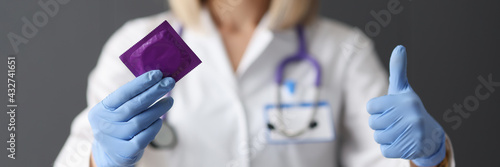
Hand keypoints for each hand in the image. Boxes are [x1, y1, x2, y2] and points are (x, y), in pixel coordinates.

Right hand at [88, 70, 174, 166]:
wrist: (110, 154)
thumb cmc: (118, 125)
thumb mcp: (117, 111)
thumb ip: (131, 98)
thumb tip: (156, 79)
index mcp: (101, 110)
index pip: (122, 93)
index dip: (141, 83)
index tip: (157, 74)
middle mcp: (104, 125)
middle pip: (133, 106)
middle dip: (154, 92)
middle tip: (169, 83)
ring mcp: (113, 140)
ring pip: (140, 121)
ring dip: (158, 109)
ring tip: (169, 101)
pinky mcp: (125, 153)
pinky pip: (144, 138)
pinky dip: (154, 128)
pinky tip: (159, 120)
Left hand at [366, 46, 445, 165]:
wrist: (430, 135)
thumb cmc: (409, 109)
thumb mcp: (403, 89)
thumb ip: (398, 69)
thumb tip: (399, 47)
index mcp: (405, 99)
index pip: (370, 107)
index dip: (376, 110)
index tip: (389, 110)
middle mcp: (410, 114)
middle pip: (373, 123)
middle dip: (380, 125)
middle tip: (394, 123)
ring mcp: (412, 131)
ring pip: (378, 137)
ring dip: (385, 137)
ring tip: (398, 132)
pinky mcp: (411, 147)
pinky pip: (385, 150)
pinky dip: (390, 148)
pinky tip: (401, 142)